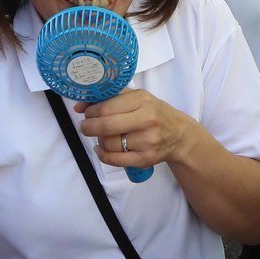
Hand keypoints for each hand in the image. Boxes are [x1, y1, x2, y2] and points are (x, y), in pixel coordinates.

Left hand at [76, 89, 195, 170]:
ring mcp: (147, 141)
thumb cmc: (154, 113)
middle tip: (85, 127)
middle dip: (88, 127)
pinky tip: (101, 149)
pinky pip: (115, 160)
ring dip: (98, 141)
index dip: (90, 112)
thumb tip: (79, 106)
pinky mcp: (146, 159)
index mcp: (142, 100)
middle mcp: (146, 120)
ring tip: (101, 136)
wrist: (180, 135)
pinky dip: (102, 155)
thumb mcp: (138, 98)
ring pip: (109, 144)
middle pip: (106, 126)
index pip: (106, 107)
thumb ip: (110, 98)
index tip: (87, 113)